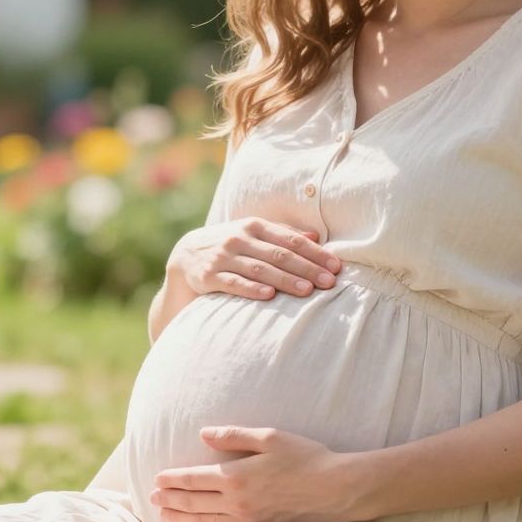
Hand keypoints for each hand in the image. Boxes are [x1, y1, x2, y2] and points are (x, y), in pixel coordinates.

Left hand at [150, 426, 356, 521]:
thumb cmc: (305, 457)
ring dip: (180, 517)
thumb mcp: (269, 437)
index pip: (193, 479)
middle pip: (193, 502)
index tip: (157, 478)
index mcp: (237, 476)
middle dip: (170, 499)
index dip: (172, 479)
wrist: (337, 489)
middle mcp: (238, 502)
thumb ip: (233, 436)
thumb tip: (203, 434)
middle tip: (152, 496)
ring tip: (163, 513)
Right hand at [168, 218, 340, 300]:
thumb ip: (282, 233)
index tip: (336, 266)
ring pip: (259, 269)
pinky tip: (268, 296)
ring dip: (285, 280)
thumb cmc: (230, 244)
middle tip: (329, 282)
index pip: (291, 240)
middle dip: (307, 269)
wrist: (185, 255)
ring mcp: (223, 257)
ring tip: (307, 291)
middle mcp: (239, 238)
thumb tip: (316, 235)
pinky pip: (233, 283)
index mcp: (255, 225)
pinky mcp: (209, 275)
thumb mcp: (253, 233)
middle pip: (279, 255)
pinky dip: (251, 289)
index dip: (315, 253)